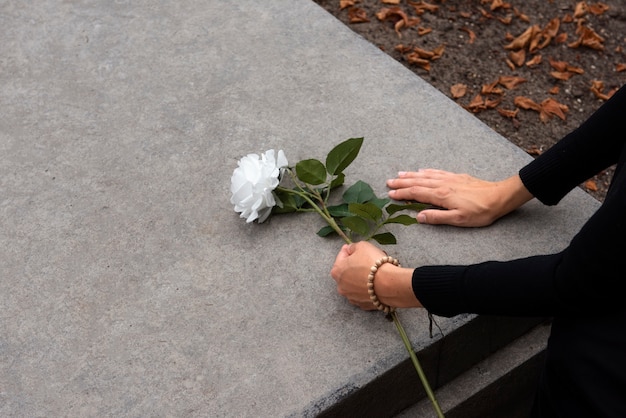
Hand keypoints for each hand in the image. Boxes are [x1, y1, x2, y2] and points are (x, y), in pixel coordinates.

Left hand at [330, 242, 418, 309]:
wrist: (389, 284)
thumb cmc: (373, 263)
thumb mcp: (362, 246)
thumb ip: (353, 247)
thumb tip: (351, 250)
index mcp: (337, 271)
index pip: (342, 256)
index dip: (350, 250)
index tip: (356, 248)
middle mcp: (341, 286)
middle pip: (348, 271)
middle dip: (357, 265)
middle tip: (369, 259)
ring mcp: (351, 297)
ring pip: (355, 284)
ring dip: (362, 277)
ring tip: (375, 271)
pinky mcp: (362, 305)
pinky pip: (364, 293)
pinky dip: (368, 288)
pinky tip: (376, 283)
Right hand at [386, 169, 532, 226]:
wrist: (499, 197)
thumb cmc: (480, 211)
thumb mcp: (459, 220)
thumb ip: (437, 217)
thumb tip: (418, 217)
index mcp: (441, 196)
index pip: (416, 193)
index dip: (402, 193)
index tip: (390, 194)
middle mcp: (442, 184)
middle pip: (418, 182)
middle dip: (402, 182)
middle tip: (389, 182)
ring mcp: (450, 179)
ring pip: (426, 175)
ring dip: (411, 175)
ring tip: (399, 174)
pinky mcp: (457, 177)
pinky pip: (437, 172)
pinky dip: (427, 171)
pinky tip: (422, 171)